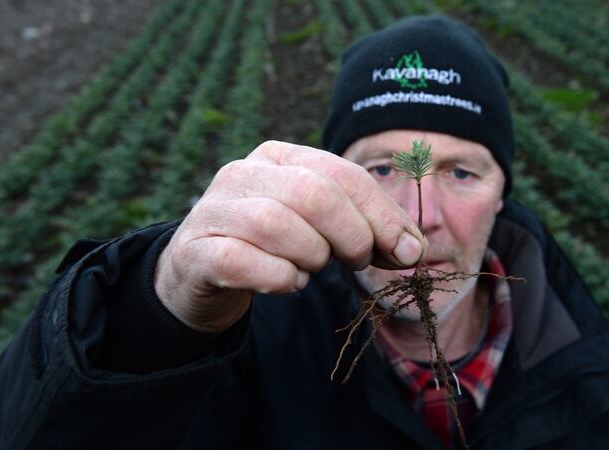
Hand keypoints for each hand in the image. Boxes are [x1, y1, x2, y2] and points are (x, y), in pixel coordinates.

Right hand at [153, 141, 425, 332]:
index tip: (408, 251)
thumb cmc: (275, 245)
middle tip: (357, 261)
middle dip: (351, 235)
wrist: (201, 271)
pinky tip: (286, 281)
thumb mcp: (323, 227)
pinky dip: (278, 278)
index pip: (343, 173)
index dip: (383, 215)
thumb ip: (367, 229)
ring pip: (277, 224)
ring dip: (310, 257)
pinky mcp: (195, 250)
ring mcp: (214, 209)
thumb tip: (413, 249)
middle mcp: (244, 172)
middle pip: (314, 193)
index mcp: (281, 156)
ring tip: (310, 268)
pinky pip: (243, 261)